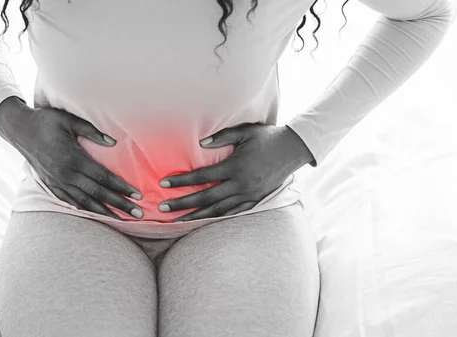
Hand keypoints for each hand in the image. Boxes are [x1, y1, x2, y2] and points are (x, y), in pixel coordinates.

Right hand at [0, 96, 143, 219]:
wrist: (19, 130)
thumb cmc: (46, 121)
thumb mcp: (69, 120)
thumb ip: (92, 132)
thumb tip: (113, 142)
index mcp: (73, 158)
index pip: (103, 177)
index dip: (121, 187)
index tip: (137, 195)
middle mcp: (66, 174)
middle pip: (98, 193)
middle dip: (120, 204)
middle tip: (138, 213)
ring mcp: (58, 182)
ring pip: (85, 201)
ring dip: (105, 211)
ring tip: (122, 219)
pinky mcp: (51, 185)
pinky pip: (71, 201)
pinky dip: (86, 209)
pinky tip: (97, 214)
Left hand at [157, 123, 312, 221]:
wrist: (294, 150)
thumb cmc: (267, 137)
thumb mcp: (245, 131)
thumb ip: (221, 137)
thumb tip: (200, 143)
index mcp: (236, 166)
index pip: (202, 176)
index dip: (182, 181)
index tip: (164, 184)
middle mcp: (241, 184)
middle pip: (206, 198)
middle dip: (182, 204)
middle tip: (162, 209)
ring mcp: (249, 195)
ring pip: (217, 210)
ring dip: (196, 216)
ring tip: (177, 222)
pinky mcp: (255, 201)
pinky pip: (232, 213)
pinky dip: (215, 219)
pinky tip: (202, 222)